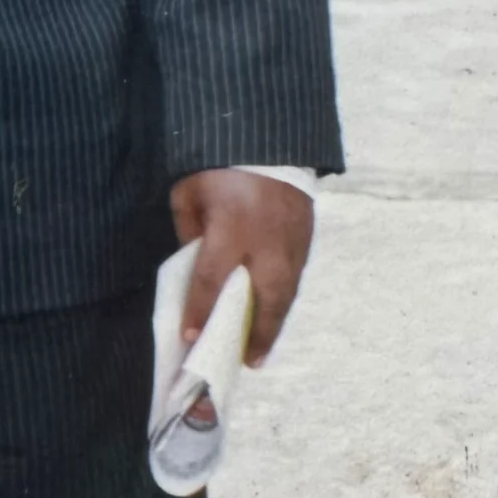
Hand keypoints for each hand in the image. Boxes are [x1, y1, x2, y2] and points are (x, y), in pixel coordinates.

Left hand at [168, 170, 312, 365]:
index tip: (190, 335)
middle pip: (264, 298)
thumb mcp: (188, 191)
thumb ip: (188, 228)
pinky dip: (285, 300)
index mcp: (233, 227)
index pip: (214, 279)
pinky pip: (297, 277)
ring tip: (261, 351)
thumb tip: (193, 260)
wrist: (269, 136)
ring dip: (274, 324)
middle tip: (245, 361)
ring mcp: (294, 240)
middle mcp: (267, 241)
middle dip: (255, 333)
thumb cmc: (220, 164)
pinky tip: (274, 316)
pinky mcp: (308, 235)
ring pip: (287, 292)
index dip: (201, 310)